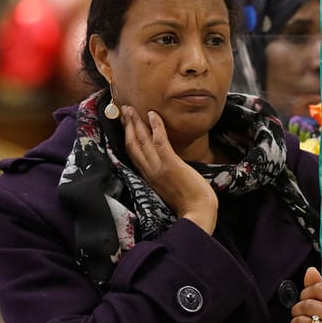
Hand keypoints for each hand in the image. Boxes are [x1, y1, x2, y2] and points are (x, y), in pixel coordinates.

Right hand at [120, 106, 217, 233]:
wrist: (198, 213)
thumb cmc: (189, 202)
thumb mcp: (170, 187)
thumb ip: (164, 174)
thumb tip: (168, 161)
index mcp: (148, 177)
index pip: (133, 154)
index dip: (127, 137)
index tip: (124, 123)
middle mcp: (149, 171)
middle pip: (132, 144)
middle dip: (127, 126)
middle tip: (123, 109)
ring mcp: (158, 168)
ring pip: (142, 141)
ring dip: (135, 122)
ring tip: (131, 109)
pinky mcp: (170, 164)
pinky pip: (159, 141)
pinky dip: (155, 126)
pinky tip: (153, 114)